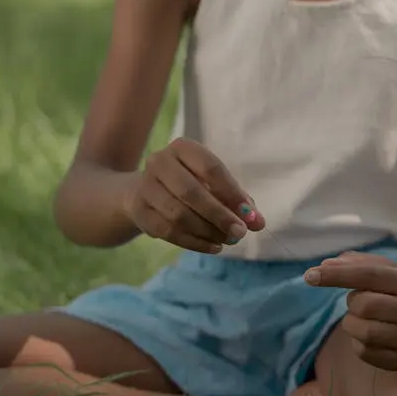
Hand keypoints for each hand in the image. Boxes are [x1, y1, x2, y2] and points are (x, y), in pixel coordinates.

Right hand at [124, 138, 265, 252]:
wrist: (144, 192)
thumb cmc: (191, 185)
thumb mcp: (215, 185)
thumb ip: (238, 201)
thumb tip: (258, 222)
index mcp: (183, 148)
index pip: (211, 168)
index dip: (232, 193)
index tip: (250, 215)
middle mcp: (160, 162)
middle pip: (191, 192)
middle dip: (219, 216)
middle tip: (240, 233)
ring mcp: (145, 186)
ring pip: (178, 215)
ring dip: (207, 231)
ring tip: (227, 241)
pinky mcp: (139, 210)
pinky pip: (167, 231)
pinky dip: (194, 242)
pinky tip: (213, 247)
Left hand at [304, 252, 396, 370]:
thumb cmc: (396, 289)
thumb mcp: (383, 269)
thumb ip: (353, 263)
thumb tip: (323, 267)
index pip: (370, 275)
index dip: (338, 275)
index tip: (309, 276)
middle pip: (365, 305)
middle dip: (352, 302)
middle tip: (358, 301)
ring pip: (365, 332)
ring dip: (352, 323)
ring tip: (361, 318)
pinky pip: (364, 352)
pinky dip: (357, 342)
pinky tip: (368, 335)